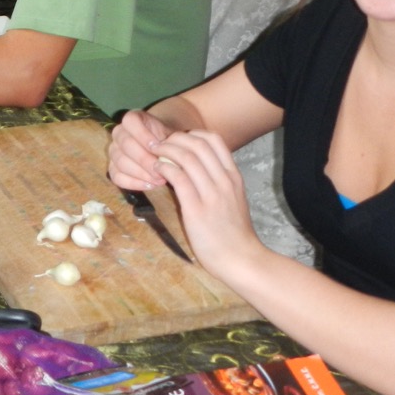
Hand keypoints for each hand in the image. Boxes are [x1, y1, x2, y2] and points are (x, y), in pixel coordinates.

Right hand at [108, 108, 174, 189]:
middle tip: (161, 170)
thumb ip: (168, 143)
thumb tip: (165, 158)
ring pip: (121, 162)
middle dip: (145, 160)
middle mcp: (118, 133)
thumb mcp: (170, 135)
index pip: (130, 122)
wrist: (162, 147)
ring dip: (141, 174)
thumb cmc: (166, 140)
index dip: (143, 135)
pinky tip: (150, 185)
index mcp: (131, 119)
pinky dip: (134, 183)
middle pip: (126, 145)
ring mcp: (113, 151)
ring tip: (159, 180)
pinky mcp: (113, 167)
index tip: (158, 147)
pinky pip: (117, 177)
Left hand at [146, 130, 262, 274]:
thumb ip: (218, 182)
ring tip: (154, 155)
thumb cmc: (233, 233)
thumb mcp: (233, 199)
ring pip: (187, 157)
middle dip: (174, 139)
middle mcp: (224, 180)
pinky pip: (179, 178)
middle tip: (159, 145)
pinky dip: (165, 168)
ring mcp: (211, 194)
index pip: (214, 139)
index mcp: (233, 176)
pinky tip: (157, 170)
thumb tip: (196, 168)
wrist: (241, 259)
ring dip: (166, 151)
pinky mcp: (197, 209)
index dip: (191, 134)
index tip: (177, 141)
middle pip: (198, 143)